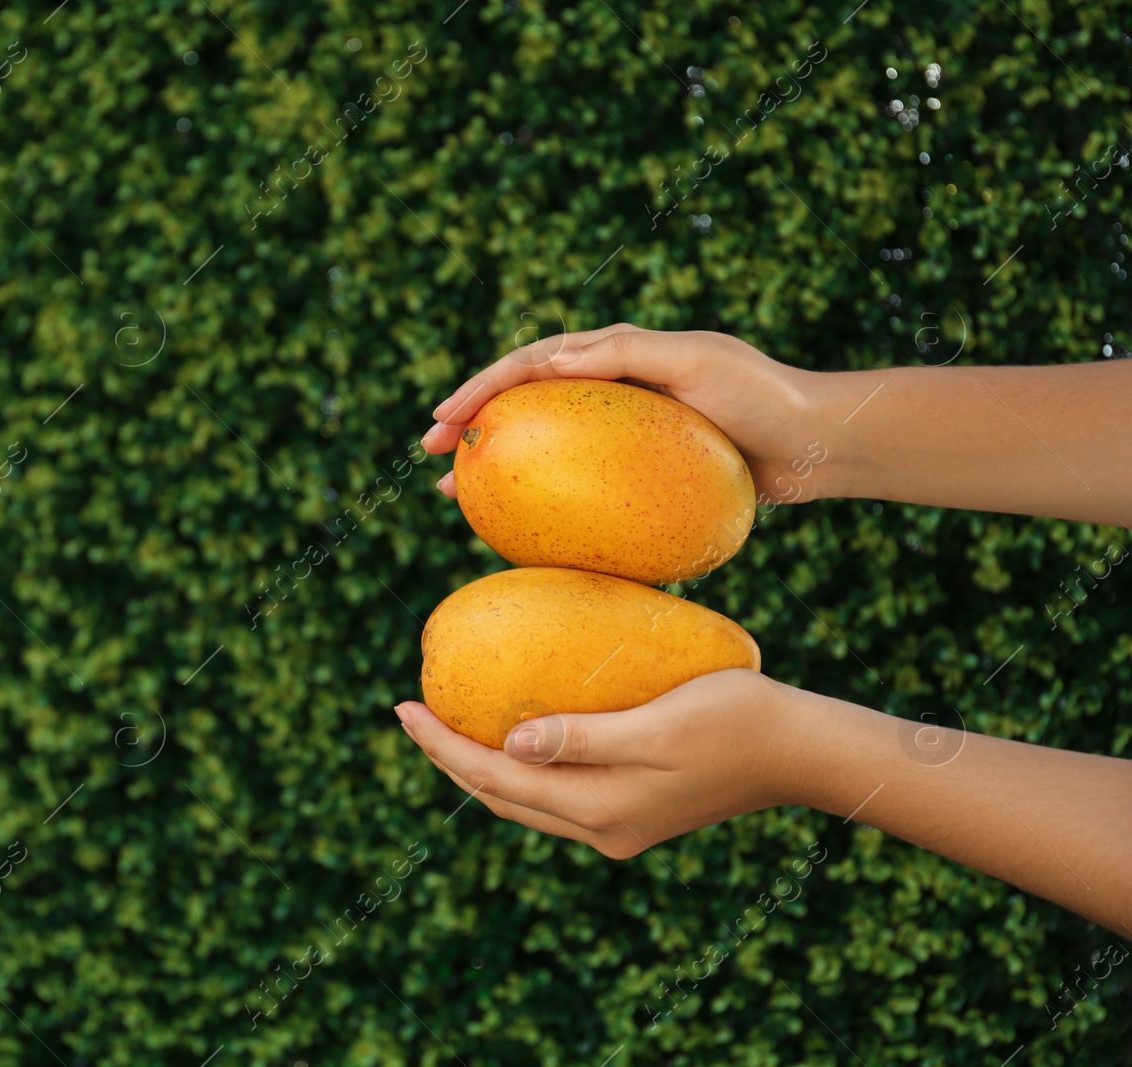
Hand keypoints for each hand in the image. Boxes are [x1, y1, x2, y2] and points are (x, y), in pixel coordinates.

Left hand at [394, 670, 803, 857]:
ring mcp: (620, 824)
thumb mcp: (656, 724)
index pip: (496, 783)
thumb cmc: (737, 721)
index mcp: (601, 811)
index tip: (402, 708)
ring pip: (528, 800)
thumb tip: (509, 746)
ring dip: (483, 766)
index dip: (443, 747)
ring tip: (448, 723)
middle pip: (502, 799)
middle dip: (451, 759)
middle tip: (411, 713)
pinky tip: (516, 731)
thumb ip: (582, 737)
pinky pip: (558, 791)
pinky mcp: (637, 807)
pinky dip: (524, 766)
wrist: (803, 749)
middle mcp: (603, 829)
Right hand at [420, 325, 839, 506]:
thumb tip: (547, 358)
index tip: (444, 420)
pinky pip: (581, 488)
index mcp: (618, 353)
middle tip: (431, 459)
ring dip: (498, 470)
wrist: (818, 443)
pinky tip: (524, 535)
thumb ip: (624, 352)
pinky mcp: (641, 473)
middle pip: (524, 405)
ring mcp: (623, 435)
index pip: (532, 363)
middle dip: (471, 426)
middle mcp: (612, 389)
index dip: (481, 387)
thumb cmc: (762, 395)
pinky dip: (546, 506)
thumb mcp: (695, 360)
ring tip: (457, 499)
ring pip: (543, 450)